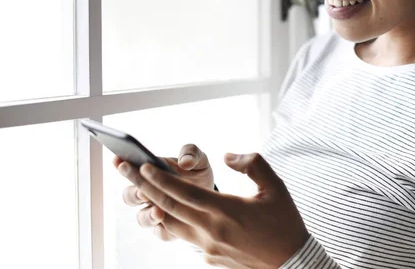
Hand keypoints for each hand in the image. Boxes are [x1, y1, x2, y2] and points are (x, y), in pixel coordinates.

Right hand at [113, 144, 213, 241]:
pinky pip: (160, 233)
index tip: (119, 160)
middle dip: (134, 194)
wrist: (212, 195)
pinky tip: (169, 227)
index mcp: (149, 173)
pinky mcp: (169, 229)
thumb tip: (184, 162)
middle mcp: (147, 194)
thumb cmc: (197, 172)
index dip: (121, 164)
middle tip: (143, 191)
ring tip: (159, 211)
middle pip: (129, 196)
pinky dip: (163, 230)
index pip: (129, 168)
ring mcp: (156, 212)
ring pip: (142, 218)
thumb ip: (191, 154)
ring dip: (147, 215)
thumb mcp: (199, 159)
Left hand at [116, 152, 308, 268]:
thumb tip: (228, 156)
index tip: (140, 164)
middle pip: (167, 206)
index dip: (159, 178)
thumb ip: (252, 163)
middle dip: (142, 185)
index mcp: (225, 211)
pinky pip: (185, 236)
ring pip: (171, 224)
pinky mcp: (209, 258)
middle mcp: (211, 231)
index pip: (182, 193)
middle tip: (122, 167)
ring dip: (153, 204)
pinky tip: (168, 209)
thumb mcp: (275, 187)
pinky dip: (173, 220)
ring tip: (139, 187)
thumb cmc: (284, 224)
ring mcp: (207, 247)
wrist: (292, 264)